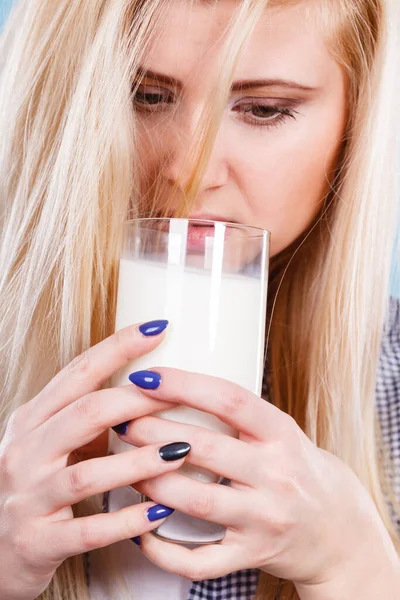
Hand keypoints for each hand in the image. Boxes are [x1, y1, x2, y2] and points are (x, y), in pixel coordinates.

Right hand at [0, 323, 188, 599]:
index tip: (158, 329)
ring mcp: (29, 498)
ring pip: (88, 473)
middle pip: (85, 413)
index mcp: (31, 420)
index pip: (78, 373)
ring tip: (180, 452)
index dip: (119, 348)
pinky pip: (89, 531)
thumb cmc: (35, 487)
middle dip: (136, 400)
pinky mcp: (38, 542)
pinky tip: (161, 511)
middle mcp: (25, 452)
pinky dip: (127, 520)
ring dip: (138, 462)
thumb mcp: (50, 441)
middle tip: (179, 393)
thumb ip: (87, 416)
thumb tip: (148, 386)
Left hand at [119, 368, 399, 588]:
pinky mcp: (252, 555)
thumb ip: (238, 413)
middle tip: (121, 420)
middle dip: (153, 432)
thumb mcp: (280, 431)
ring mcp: (265, 518)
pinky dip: (162, 548)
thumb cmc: (296, 468)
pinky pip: (200, 560)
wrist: (336, 527)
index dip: (183, 385)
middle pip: (204, 449)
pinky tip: (140, 529)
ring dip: (151, 483)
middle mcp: (276, 474)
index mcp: (281, 434)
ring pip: (195, 501)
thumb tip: (173, 386)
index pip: (229, 400)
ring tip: (124, 466)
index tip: (146, 377)